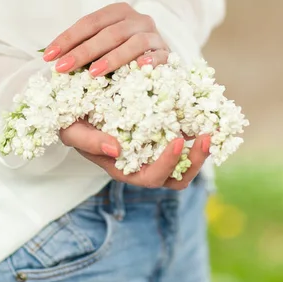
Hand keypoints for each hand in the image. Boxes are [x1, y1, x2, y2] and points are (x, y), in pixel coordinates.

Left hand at [43, 2, 169, 75]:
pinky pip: (159, 55)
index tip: (48, 56)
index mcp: (118, 12)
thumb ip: (84, 47)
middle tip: (63, 67)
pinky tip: (138, 67)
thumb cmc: (124, 53)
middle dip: (83, 51)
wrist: (160, 59)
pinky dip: (149, 60)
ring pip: (134, 42)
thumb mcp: (103, 44)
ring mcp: (155, 35)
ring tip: (93, 73)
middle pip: (109, 33)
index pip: (90, 22)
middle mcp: (138, 19)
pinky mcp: (167, 53)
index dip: (68, 38)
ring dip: (112, 58)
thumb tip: (52, 58)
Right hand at [59, 119, 210, 189]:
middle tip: (206, 136)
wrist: (74, 103)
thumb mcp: (72, 130)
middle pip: (176, 179)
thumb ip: (90, 141)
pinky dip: (196, 131)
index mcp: (123, 169)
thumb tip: (115, 149)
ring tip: (212, 128)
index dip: (167, 165)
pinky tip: (204, 112)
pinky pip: (185, 140)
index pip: (150, 178)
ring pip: (186, 164)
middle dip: (196, 161)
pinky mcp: (161, 133)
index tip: (177, 141)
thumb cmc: (70, 121)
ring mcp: (154, 151)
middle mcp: (142, 164)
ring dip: (201, 151)